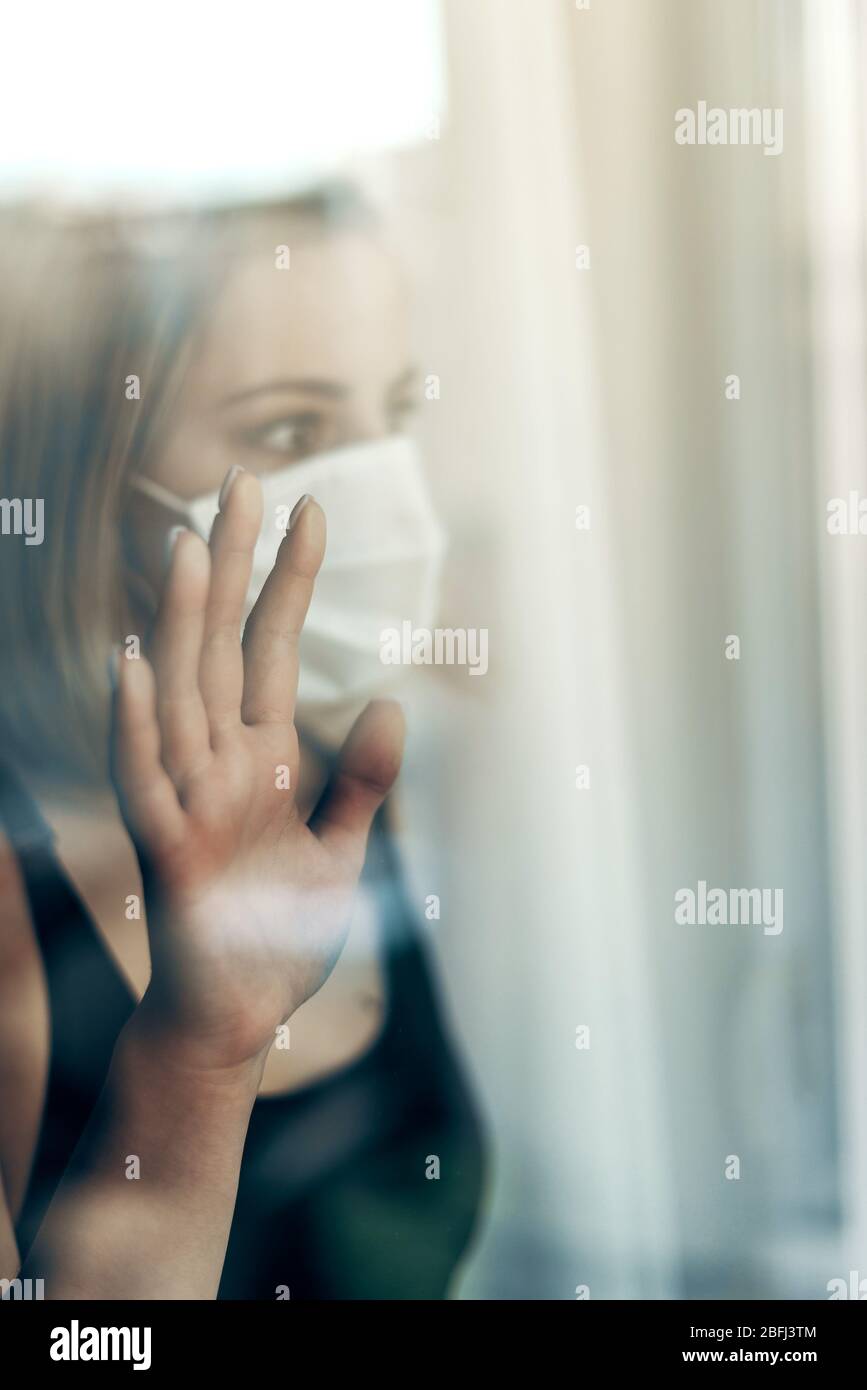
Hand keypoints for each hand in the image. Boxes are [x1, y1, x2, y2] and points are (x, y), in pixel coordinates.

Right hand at [110, 470, 404, 1072]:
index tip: (310, 508)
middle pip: (224, 647)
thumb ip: (363, 784)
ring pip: (181, 694)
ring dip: (182, 623)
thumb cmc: (276, 936)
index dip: (290, 580)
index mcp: (262, 758)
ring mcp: (188, 801)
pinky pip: (143, 777)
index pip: (274, 649)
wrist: (235, 1019)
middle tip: (245, 481)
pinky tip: (132, 663)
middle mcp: (220, 764)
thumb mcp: (341, 854)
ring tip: (188, 546)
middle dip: (236, 567)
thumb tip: (393, 703)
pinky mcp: (167, 851)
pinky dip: (135, 723)